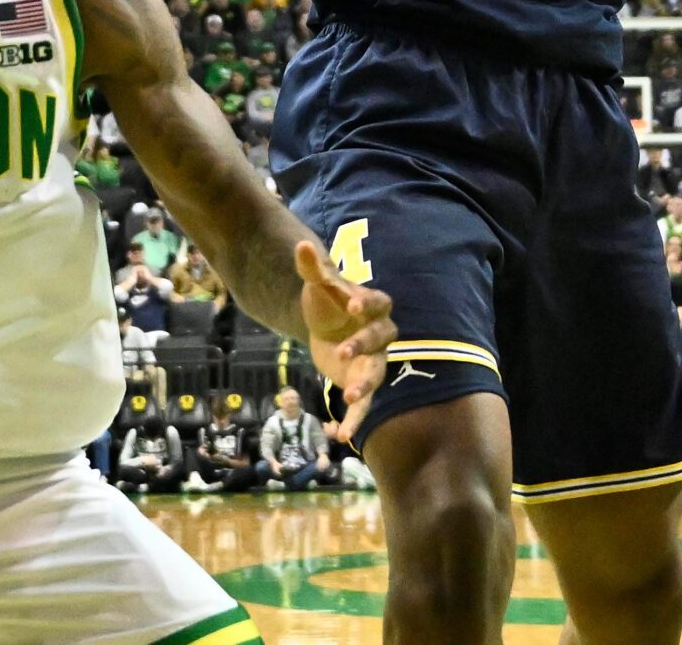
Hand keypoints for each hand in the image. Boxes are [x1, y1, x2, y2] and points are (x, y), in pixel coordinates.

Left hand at [295, 238, 396, 441]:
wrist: (324, 325)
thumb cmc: (327, 300)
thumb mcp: (317, 284)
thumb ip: (312, 267)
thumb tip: (302, 245)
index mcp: (371, 306)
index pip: (376, 303)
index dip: (366, 304)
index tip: (351, 305)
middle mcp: (379, 335)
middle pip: (379, 340)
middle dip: (363, 345)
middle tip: (343, 351)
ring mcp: (373, 361)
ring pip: (376, 375)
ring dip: (365, 387)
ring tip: (349, 398)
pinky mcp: (361, 383)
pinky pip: (363, 404)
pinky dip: (354, 419)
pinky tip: (340, 435)